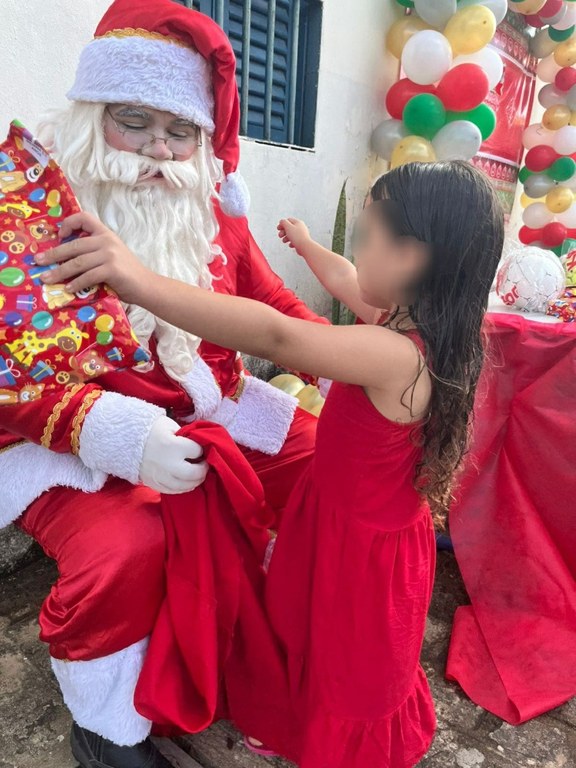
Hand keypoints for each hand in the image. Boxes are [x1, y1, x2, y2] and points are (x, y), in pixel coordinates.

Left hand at [35, 212, 149, 302]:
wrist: (146, 286)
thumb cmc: (126, 273)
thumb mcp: (111, 255)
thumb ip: (93, 252)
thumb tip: (65, 259)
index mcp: (105, 234)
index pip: (85, 217)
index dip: (69, 223)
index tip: (59, 236)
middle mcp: (106, 241)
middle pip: (74, 245)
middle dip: (53, 254)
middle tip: (38, 262)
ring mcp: (109, 255)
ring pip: (77, 262)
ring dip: (59, 272)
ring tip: (47, 278)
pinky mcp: (112, 270)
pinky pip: (88, 276)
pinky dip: (76, 284)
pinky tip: (69, 289)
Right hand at [140, 415, 208, 493]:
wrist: (125, 440)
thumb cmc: (150, 430)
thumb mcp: (169, 425)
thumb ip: (185, 436)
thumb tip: (199, 446)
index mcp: (173, 446)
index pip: (197, 451)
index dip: (201, 449)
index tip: (199, 448)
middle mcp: (168, 464)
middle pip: (194, 473)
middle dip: (203, 469)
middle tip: (204, 464)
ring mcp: (161, 476)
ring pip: (185, 486)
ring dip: (195, 481)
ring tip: (197, 474)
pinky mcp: (154, 484)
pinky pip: (173, 491)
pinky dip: (183, 488)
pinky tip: (186, 482)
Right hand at [277, 218, 311, 255]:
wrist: (305, 247)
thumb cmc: (297, 236)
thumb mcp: (288, 227)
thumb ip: (284, 222)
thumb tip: (282, 221)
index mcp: (298, 222)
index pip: (288, 220)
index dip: (282, 224)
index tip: (278, 229)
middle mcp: (301, 227)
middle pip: (289, 228)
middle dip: (283, 232)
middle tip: (280, 236)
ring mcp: (302, 234)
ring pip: (292, 235)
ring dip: (286, 238)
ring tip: (284, 241)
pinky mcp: (302, 241)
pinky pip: (295, 241)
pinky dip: (291, 243)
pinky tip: (291, 245)